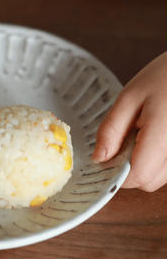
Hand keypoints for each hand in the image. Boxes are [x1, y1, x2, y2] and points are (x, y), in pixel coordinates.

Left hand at [92, 52, 166, 191]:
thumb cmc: (163, 77)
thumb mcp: (129, 98)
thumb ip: (111, 131)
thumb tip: (98, 159)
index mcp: (164, 135)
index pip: (138, 176)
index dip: (115, 172)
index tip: (105, 157)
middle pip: (148, 181)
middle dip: (128, 168)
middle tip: (123, 139)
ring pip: (158, 178)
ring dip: (141, 164)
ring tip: (140, 133)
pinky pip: (166, 168)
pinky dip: (153, 160)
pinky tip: (150, 137)